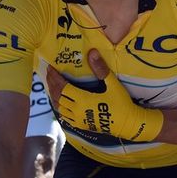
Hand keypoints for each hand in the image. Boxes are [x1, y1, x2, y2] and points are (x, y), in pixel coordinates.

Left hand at [46, 49, 162, 141]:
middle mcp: (77, 110)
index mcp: (83, 99)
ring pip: (59, 107)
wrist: (128, 124)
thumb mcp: (112, 84)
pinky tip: (60, 102)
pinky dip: (59, 107)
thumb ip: (101, 69)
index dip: (55, 77)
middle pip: (58, 96)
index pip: (63, 87)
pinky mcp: (81, 125)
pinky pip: (65, 116)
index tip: (50, 68)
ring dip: (54, 96)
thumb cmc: (121, 103)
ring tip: (52, 86)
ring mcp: (78, 119)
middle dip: (51, 84)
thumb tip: (92, 52)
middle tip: (49, 74)